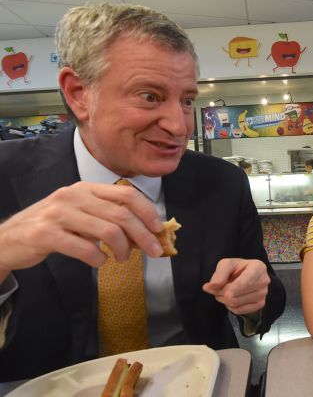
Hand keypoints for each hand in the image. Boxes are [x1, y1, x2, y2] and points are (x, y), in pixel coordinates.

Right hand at [0, 182, 162, 277]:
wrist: (7, 239)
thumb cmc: (51, 228)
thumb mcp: (79, 214)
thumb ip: (107, 217)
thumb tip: (144, 232)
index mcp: (85, 188)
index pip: (126, 194)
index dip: (147, 211)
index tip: (158, 228)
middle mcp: (73, 196)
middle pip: (122, 215)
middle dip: (143, 236)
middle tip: (153, 252)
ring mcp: (58, 214)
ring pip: (108, 231)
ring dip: (122, 250)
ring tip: (121, 259)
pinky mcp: (46, 234)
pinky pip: (85, 248)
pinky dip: (99, 259)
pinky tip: (99, 261)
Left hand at [202, 258, 270, 314]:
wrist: (246, 275)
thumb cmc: (237, 268)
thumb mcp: (226, 264)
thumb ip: (219, 274)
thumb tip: (211, 287)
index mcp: (258, 267)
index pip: (244, 283)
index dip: (229, 289)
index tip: (217, 289)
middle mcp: (264, 281)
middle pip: (235, 295)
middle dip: (222, 293)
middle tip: (217, 288)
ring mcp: (263, 294)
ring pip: (235, 304)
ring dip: (224, 300)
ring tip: (225, 292)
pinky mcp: (260, 304)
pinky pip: (239, 311)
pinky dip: (231, 307)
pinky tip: (232, 298)